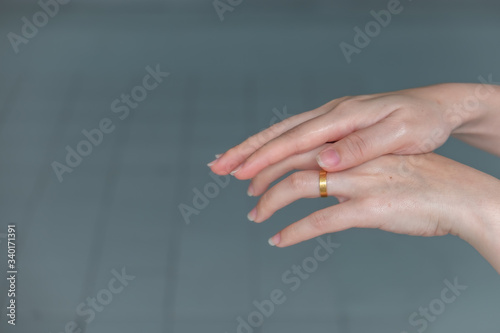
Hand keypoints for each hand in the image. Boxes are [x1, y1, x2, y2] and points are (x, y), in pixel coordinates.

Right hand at [209, 83, 499, 178]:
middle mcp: (331, 114)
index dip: (264, 157)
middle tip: (217, 167)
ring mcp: (331, 118)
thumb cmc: (423, 122)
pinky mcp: (335, 125)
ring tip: (231, 165)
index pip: (294, 140)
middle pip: (279, 133)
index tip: (240, 173)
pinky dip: (275, 147)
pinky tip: (266, 157)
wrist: (439, 107)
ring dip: (254, 150)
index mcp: (343, 117)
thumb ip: (360, 147)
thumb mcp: (398, 135)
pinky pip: (297, 136)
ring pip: (283, 133)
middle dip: (246, 151)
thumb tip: (324, 161)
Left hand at [247, 153, 499, 272]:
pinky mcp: (369, 207)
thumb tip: (320, 180)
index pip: (293, 139)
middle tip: (235, 184)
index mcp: (348, 140)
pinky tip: (279, 240)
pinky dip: (294, 232)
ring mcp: (358, 179)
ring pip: (298, 186)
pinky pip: (321, 221)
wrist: (459, 193)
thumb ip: (346, 166)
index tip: (235, 159)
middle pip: (288, 158)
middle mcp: (349, 155)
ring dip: (269, 202)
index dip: (260, 148)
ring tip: (255, 216)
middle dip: (254, 170)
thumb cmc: (417, 177)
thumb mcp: (376, 161)